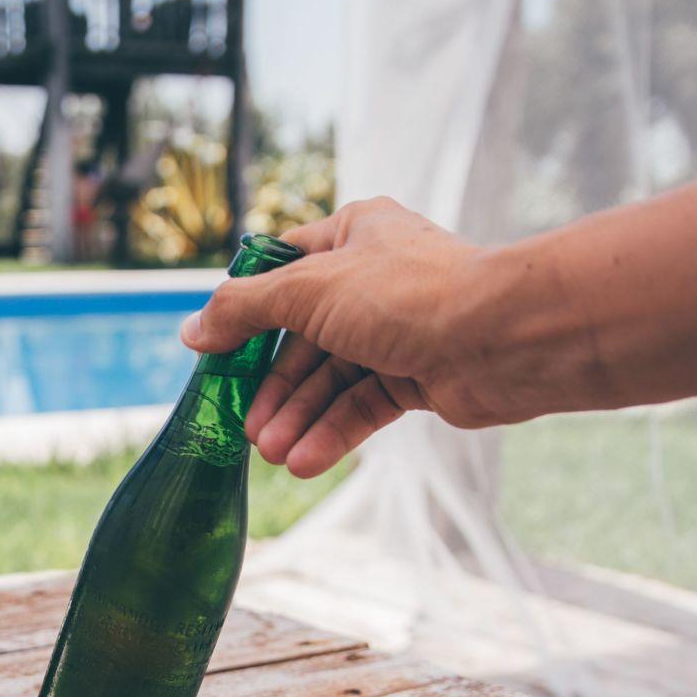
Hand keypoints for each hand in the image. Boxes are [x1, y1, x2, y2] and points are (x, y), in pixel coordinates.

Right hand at [179, 198, 521, 477]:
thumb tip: (192, 332)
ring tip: (274, 454)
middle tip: (247, 429)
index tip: (217, 355)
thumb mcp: (306, 291)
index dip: (246, 314)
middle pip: (302, 337)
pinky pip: (363, 405)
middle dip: (274, 389)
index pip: (281, 271)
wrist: (504, 338)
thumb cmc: (408, 295)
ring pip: (332, 378)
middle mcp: (373, 278)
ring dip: (300, 418)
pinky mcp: (418, 375)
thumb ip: (243, 311)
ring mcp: (396, 329)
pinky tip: (306, 461)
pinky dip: (333, 432)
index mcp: (352, 234)